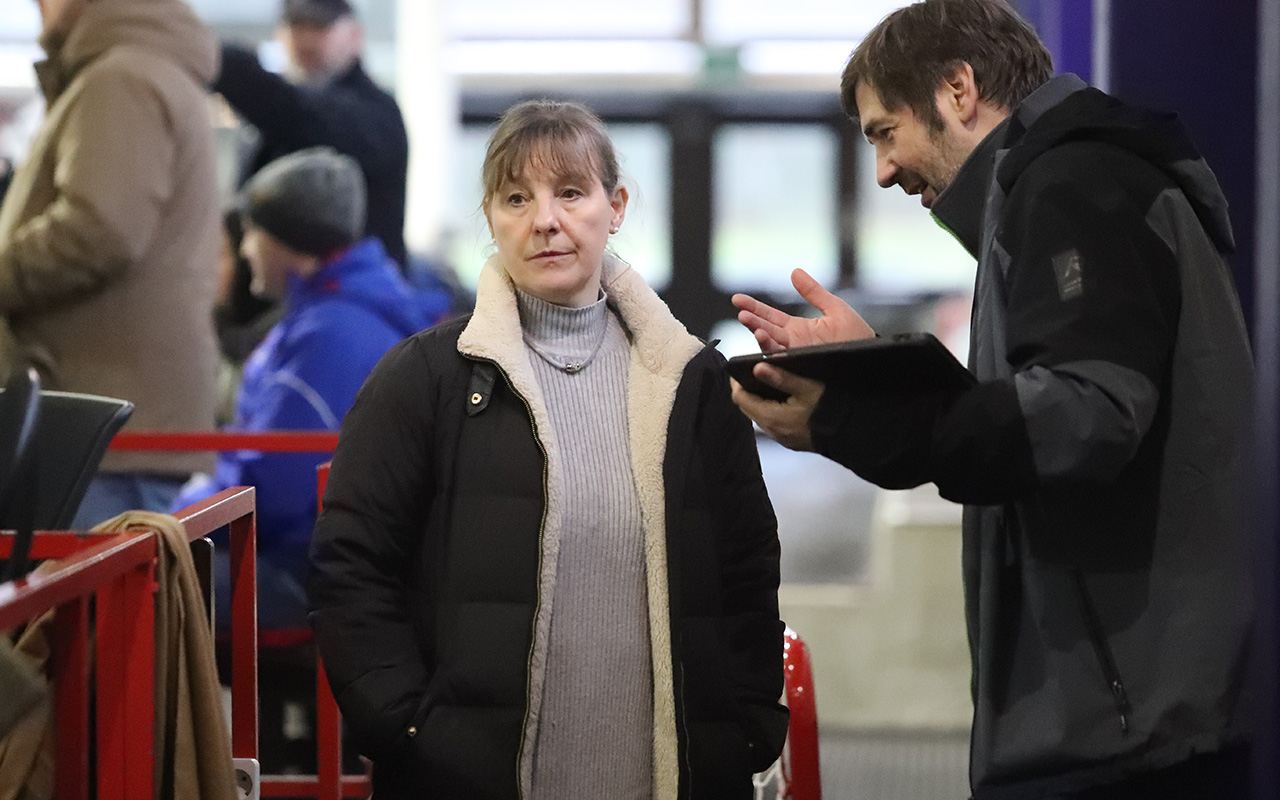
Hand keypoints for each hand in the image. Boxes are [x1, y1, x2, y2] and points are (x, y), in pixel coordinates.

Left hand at [730, 364, 825, 451]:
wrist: (853, 434)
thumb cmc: (832, 411)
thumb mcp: (807, 387)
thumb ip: (781, 377)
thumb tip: (758, 367)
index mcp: (773, 417)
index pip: (741, 399)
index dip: (737, 382)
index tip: (738, 370)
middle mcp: (774, 430)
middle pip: (748, 408)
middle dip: (747, 390)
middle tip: (750, 374)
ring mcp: (782, 437)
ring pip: (760, 416)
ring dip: (759, 400)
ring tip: (765, 383)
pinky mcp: (791, 439)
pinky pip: (773, 423)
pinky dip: (771, 409)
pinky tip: (781, 400)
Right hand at [731, 269, 874, 352]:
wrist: (873, 358)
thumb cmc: (856, 336)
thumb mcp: (835, 308)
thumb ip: (813, 292)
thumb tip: (795, 272)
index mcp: (797, 328)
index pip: (770, 316)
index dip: (754, 307)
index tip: (737, 300)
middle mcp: (793, 342)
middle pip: (765, 330)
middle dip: (752, 321)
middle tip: (741, 313)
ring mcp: (797, 355)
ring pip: (772, 346)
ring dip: (760, 336)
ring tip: (754, 326)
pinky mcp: (803, 365)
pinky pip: (783, 360)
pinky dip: (773, 352)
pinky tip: (767, 341)